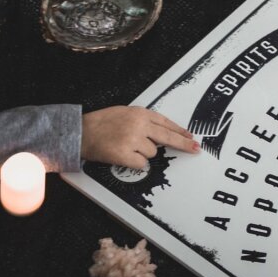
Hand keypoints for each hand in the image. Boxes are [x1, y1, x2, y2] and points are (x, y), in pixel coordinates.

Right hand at [81, 106, 199, 169]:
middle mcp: (140, 125)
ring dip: (143, 153)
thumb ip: (144, 121)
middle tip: (196, 149)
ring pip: (152, 153)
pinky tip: (123, 155)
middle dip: (184, 145)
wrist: (81, 131)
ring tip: (126, 146)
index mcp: (141, 113)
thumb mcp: (126, 113)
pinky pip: (141, 164)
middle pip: (168, 138)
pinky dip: (134, 163)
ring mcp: (133, 140)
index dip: (180, 132)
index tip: (191, 138)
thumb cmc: (103, 122)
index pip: (166, 123)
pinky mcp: (125, 155)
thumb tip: (162, 134)